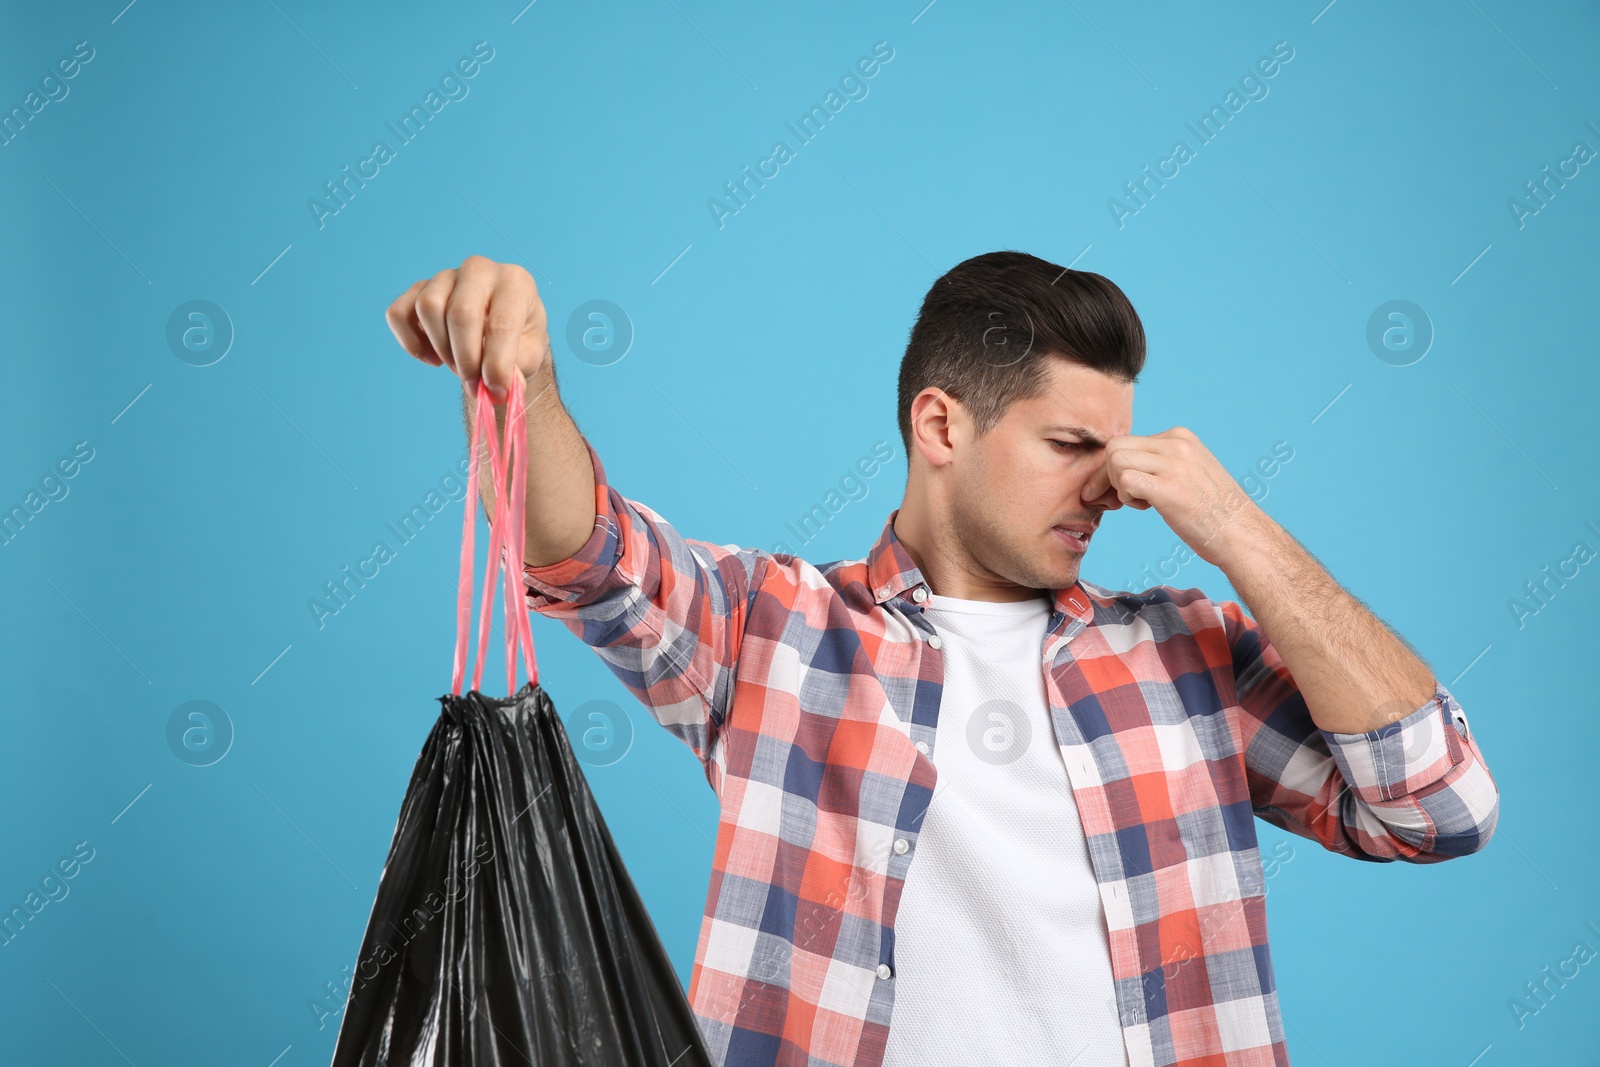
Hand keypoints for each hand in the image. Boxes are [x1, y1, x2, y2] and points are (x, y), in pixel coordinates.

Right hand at [386, 254, 550, 402]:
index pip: (502, 322)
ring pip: (428, 308)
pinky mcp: (418, 288)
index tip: (497, 392)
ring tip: (458, 367)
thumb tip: (497, 391)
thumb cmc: (518, 339)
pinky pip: (399, 313)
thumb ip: (517, 371)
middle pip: (461, 313)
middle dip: (466, 359)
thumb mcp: (529, 356)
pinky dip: (411, 343)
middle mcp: (479, 269)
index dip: (497, 363)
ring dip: (442, 348)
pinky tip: (433, 358)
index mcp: (515, 282)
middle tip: (474, 383)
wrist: (500, 329)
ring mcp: (445, 275)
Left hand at [1081, 426, 1267, 567]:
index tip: (1125, 489)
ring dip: (1119, 486)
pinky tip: (1146, 507)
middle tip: (1127, 498)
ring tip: (1142, 502)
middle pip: (1114, 448)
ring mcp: (1173, 464)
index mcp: (1180, 437)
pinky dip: (1126, 497)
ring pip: (1115, 461)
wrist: (1241, 534)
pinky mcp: (1169, 488)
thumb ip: (1161, 462)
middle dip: (1109, 475)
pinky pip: (1125, 481)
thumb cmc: (1214, 511)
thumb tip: (1122, 465)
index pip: (1127, 440)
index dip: (1117, 468)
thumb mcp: (1189, 471)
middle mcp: (1176, 444)